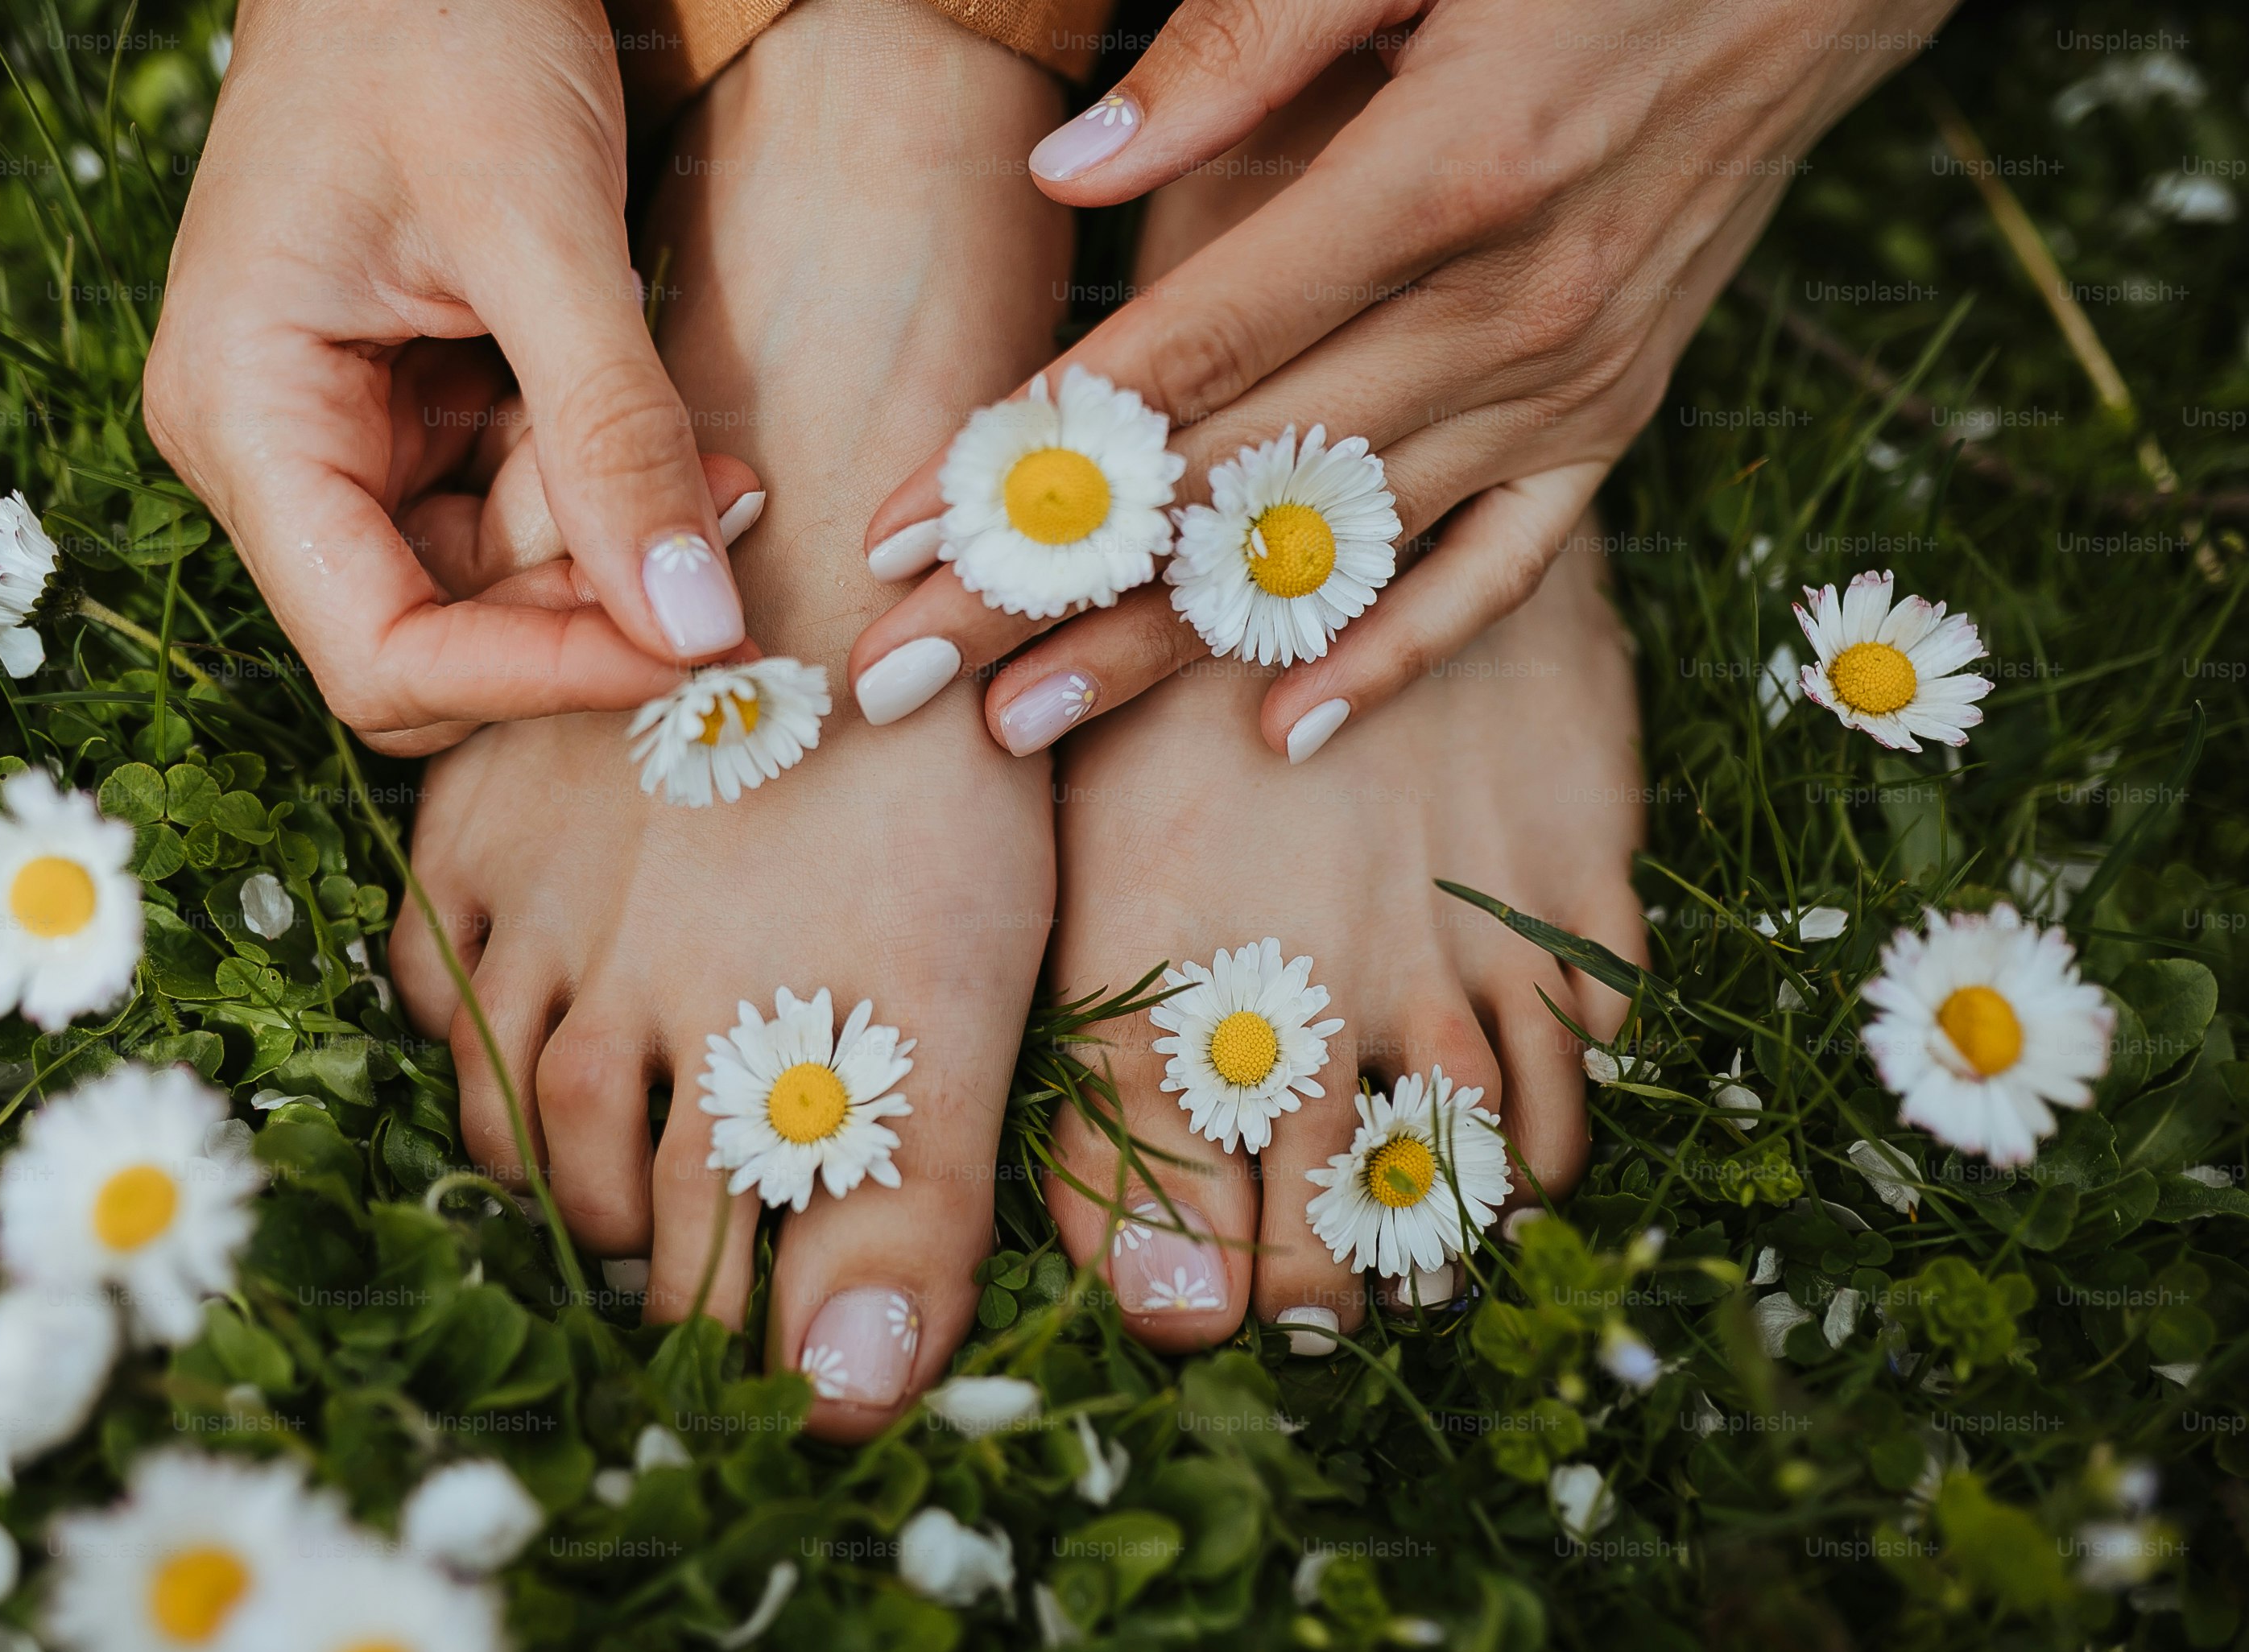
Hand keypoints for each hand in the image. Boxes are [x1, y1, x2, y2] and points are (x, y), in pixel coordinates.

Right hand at [145, 0, 755, 755]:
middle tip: (725, 529)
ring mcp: (343, 432)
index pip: (379, 652)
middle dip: (590, 603)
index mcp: (245, 413)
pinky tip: (680, 443)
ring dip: (617, 543)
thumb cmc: (439, 21)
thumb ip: (611, 434)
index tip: (690, 654)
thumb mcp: (539, 226)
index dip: (535, 682)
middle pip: (443, 629)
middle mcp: (276, 447)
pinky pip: (521, 506)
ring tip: (719, 467)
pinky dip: (610, 491)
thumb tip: (691, 629)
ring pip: (498, 578)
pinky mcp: (415, 409)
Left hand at [849, 0, 1952, 759]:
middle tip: (903, 673)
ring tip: (1021, 727)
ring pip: (1326, 548)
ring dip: (1163, 645)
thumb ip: (1236, 51)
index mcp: (1435, 182)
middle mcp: (1500, 314)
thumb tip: (1071, 170)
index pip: (1188, 351)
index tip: (906, 529)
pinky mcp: (1605, 422)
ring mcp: (1560, 388)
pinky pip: (1493, 573)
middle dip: (1049, 582)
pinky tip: (1283, 728)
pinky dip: (1391, 654)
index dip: (1039, 450)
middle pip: (1224, 479)